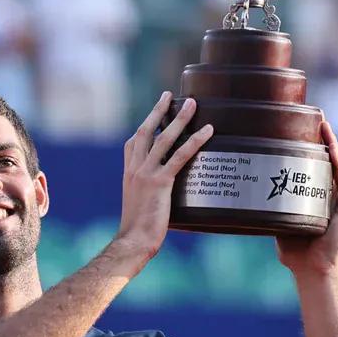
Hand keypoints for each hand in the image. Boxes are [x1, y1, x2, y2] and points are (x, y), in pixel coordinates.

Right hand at [115, 91, 212, 258]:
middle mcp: (135, 169)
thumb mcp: (140, 206)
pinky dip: (195, 141)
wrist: (133, 241)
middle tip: (169, 95)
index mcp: (129, 174)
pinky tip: (208, 131)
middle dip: (158, 111)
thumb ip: (149, 194)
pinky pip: (180, 156)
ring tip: (192, 104)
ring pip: (164, 138)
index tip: (154, 116)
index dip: (144, 127)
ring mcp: (146, 174)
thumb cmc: (138, 231)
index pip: (133, 144)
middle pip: (146, 132)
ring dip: (179, 119)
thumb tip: (164, 196)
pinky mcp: (160, 182)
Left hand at [275, 120, 337, 278]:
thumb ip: (268, 208)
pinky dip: (337, 161)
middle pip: (327, 160)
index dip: (308, 146)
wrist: (313, 272)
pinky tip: (331, 146)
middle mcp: (332, 194)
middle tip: (313, 115)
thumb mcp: (278, 222)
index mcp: (316, 197)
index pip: (313, 166)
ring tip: (323, 123)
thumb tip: (243, 195)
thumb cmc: (295, 253)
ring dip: (331, 143)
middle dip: (321, 138)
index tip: (298, 126)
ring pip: (337, 164)